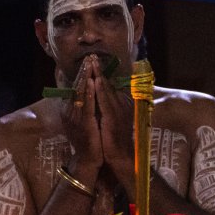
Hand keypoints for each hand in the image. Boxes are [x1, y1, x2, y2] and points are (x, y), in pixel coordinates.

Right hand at [62, 56, 103, 173]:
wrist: (88, 160)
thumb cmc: (89, 141)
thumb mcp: (85, 121)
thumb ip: (85, 108)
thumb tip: (88, 94)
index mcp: (70, 111)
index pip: (75, 88)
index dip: (81, 74)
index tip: (87, 61)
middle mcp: (70, 112)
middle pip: (76, 87)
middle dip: (83, 72)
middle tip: (89, 56)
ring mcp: (76, 117)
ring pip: (80, 93)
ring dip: (85, 77)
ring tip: (89, 64)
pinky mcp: (83, 123)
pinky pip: (86, 105)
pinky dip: (88, 92)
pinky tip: (90, 82)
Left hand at [91, 55, 134, 173]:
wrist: (122, 157)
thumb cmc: (116, 140)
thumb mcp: (113, 121)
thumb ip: (109, 108)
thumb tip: (102, 98)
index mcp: (121, 105)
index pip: (110, 86)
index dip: (103, 73)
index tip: (95, 61)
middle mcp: (122, 105)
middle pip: (109, 84)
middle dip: (100, 70)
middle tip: (92, 56)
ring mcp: (118, 111)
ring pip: (107, 89)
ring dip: (99, 75)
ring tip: (92, 63)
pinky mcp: (113, 119)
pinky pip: (105, 102)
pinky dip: (100, 90)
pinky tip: (95, 81)